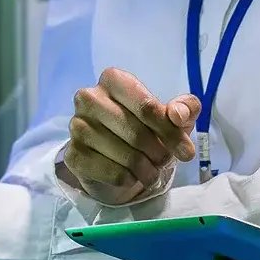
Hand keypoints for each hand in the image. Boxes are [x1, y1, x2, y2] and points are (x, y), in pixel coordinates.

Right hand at [64, 69, 198, 206]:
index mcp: (114, 79)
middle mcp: (89, 97)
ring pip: (125, 155)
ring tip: (151, 172)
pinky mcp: (72, 154)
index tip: (187, 152)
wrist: (115, 158)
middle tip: (166, 162)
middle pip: (136, 132)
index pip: (147, 107)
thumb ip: (185, 108)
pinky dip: (128, 179)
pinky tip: (132, 177)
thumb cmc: (147, 129)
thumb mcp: (173, 116)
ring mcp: (77, 126)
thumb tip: (179, 114)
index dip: (171, 132)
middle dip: (160, 153)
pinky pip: (111, 172)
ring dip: (146, 170)